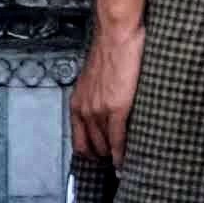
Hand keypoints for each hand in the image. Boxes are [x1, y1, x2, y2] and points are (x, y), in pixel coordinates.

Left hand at [71, 15, 142, 166]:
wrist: (116, 36)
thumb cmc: (110, 54)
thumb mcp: (95, 81)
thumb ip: (96, 98)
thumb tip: (105, 111)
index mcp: (77, 103)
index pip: (78, 140)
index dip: (89, 154)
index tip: (99, 162)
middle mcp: (83, 109)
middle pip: (90, 147)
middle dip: (102, 159)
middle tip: (115, 166)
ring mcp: (98, 110)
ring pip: (103, 146)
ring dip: (113, 158)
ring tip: (123, 165)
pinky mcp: (116, 107)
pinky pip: (117, 139)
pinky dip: (122, 153)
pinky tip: (126, 161)